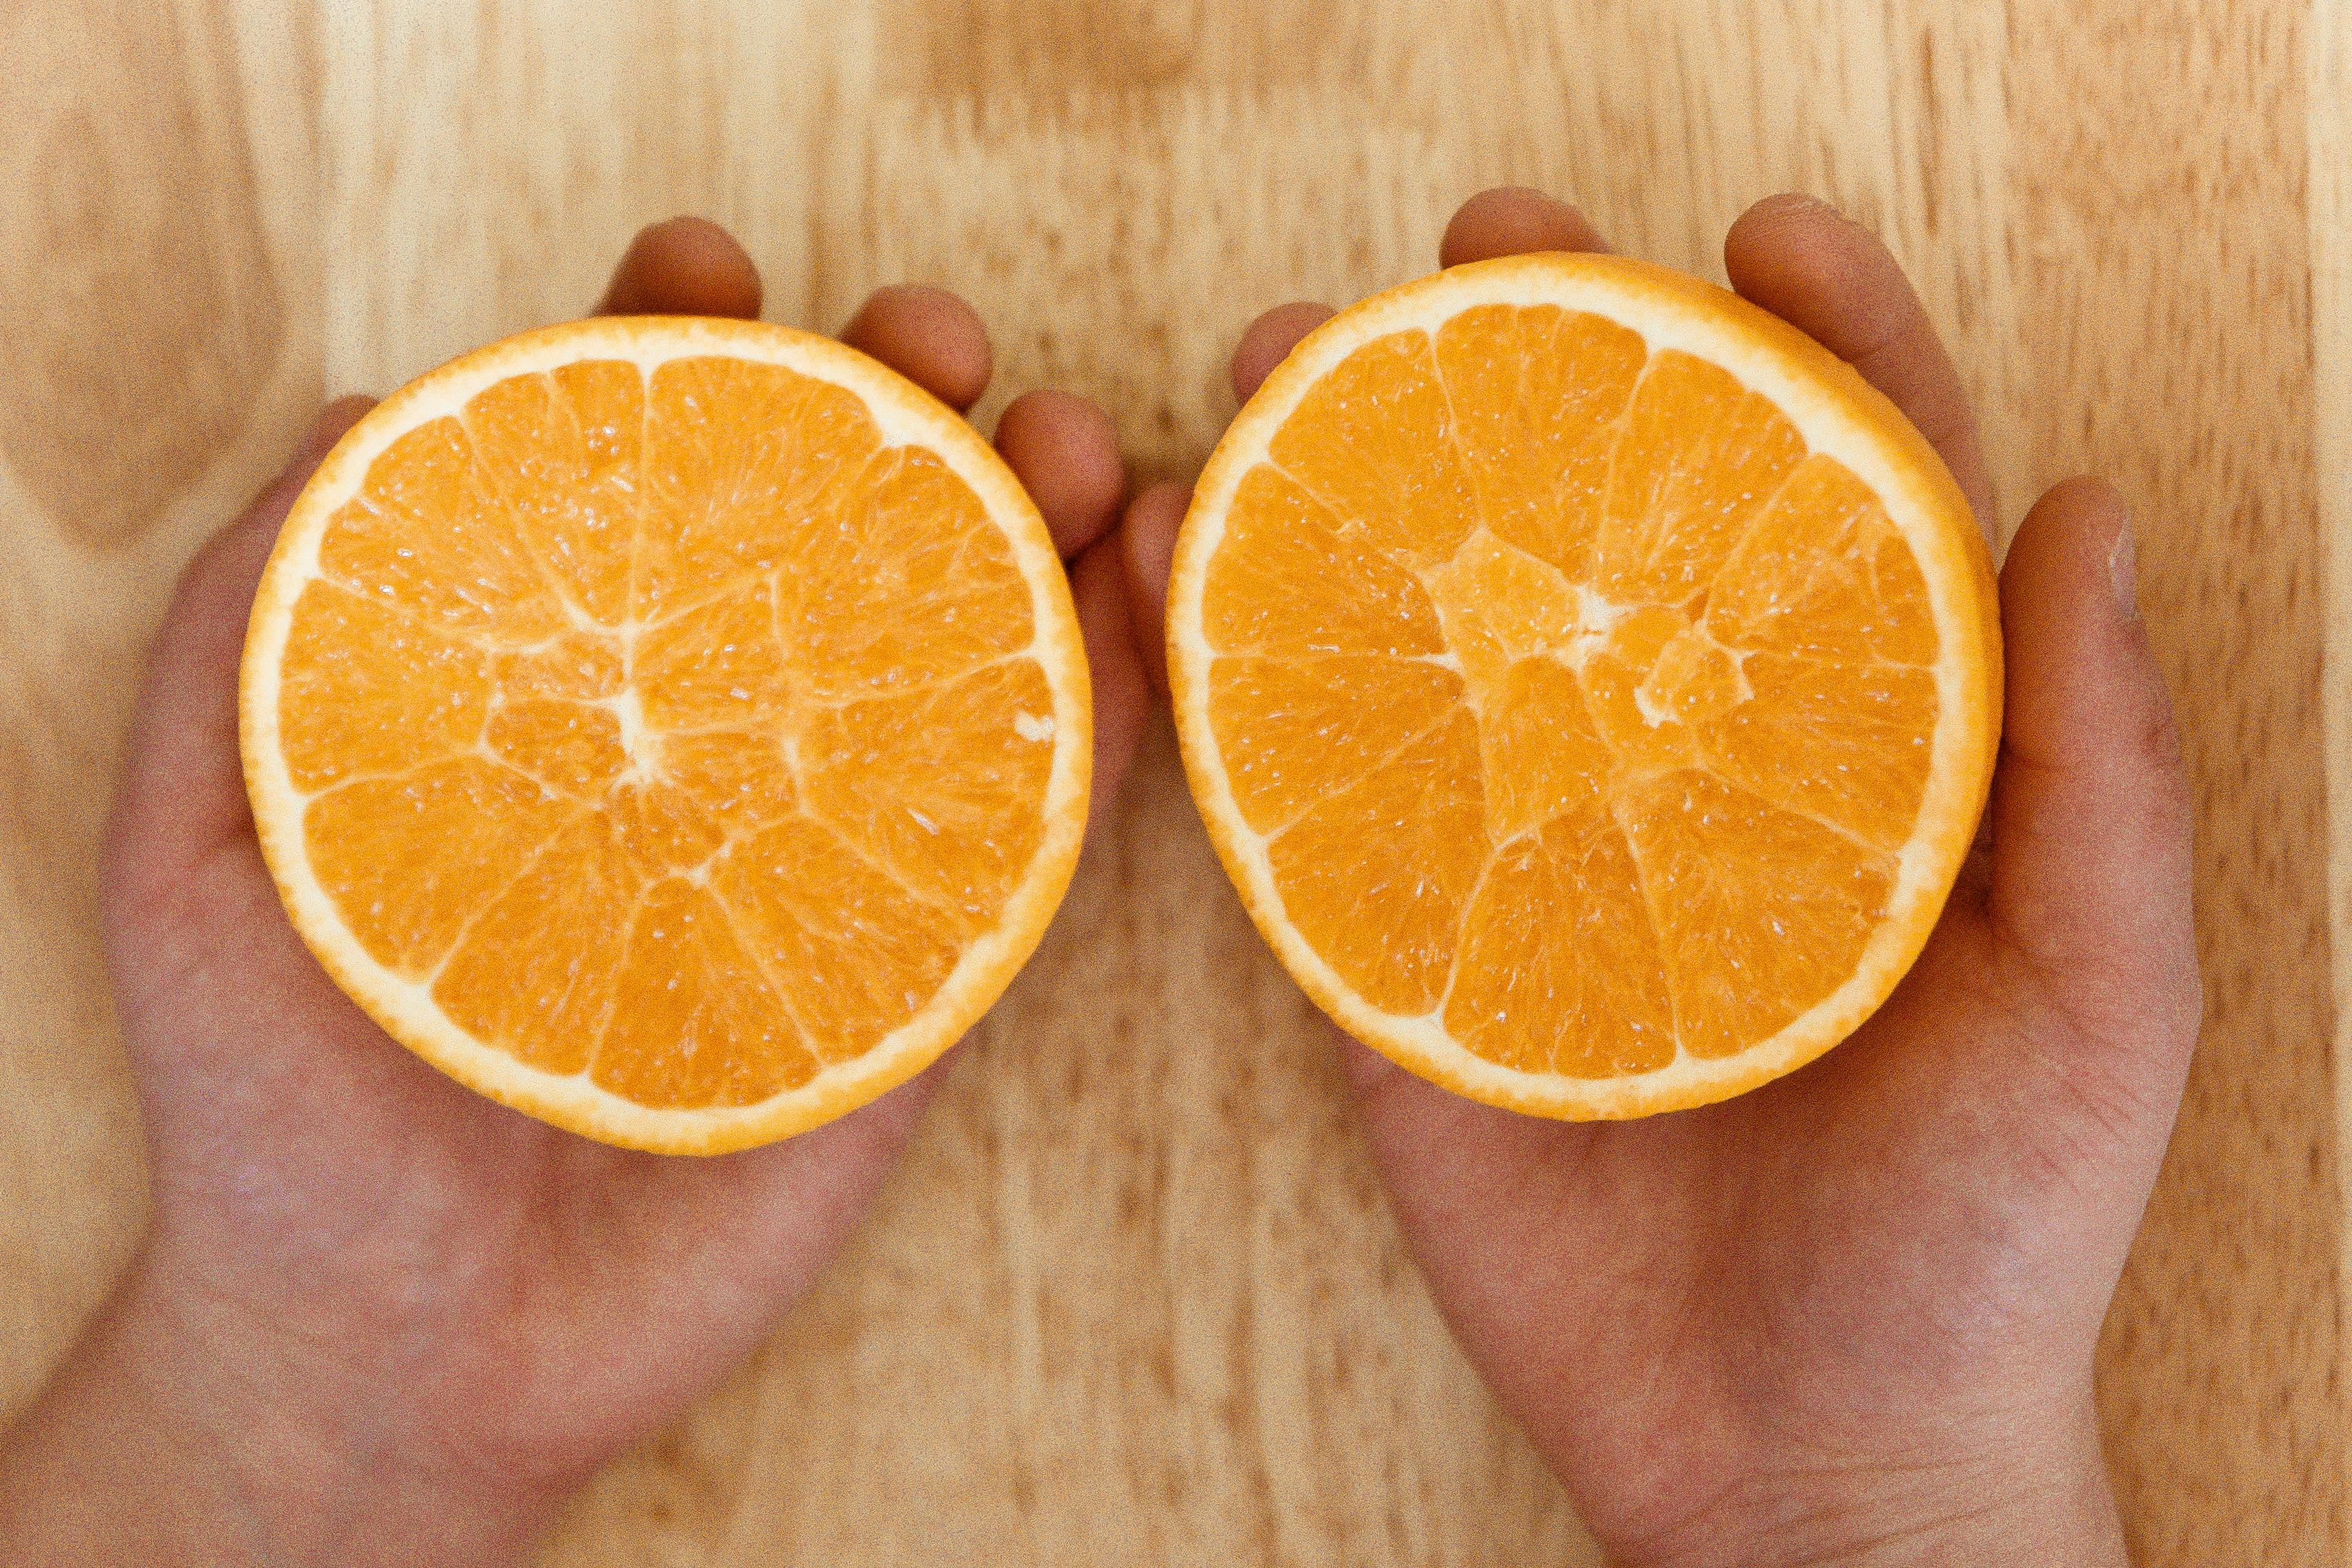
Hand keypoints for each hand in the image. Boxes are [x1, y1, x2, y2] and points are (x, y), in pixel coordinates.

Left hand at [0, 218, 1150, 1564]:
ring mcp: (829, 849)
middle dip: (891, 392)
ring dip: (1042, 515)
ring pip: (966, 641)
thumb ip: (242, 638)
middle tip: (926, 336)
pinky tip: (1143, 615)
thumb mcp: (190, 851)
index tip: (700, 270)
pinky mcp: (927, 974)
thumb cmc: (278, 1112)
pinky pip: (1040, 822)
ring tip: (1076, 441)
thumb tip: (352, 415)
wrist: (406, 1356)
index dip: (675, 344)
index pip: (636, 474)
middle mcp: (711, 742)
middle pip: (826, 523)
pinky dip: (1113, 709)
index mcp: (561, 689)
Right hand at [1121, 188, 2199, 1566]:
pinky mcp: (1407, 965)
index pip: (1845, 504)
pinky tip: (1194, 567)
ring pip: (1442, 631)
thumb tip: (2090, 504)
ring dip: (1358, 479)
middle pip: (1612, 524)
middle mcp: (1684, 774)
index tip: (1757, 237)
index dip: (1814, 345)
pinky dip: (1247, 684)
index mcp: (1863, 758)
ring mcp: (1532, 859)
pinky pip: (1317, 808)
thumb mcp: (2099, 997)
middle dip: (1545, 360)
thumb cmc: (1987, 1237)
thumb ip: (2103, 760)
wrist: (1799, 1453)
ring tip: (1283, 362)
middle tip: (1478, 250)